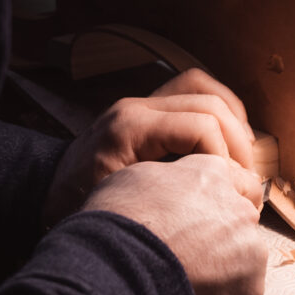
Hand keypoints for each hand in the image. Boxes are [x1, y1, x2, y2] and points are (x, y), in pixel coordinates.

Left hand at [44, 68, 255, 225]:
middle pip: (208, 102)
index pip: (200, 125)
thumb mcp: (122, 208)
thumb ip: (168, 198)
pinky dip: (217, 109)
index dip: (224, 157)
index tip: (229, 188)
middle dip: (236, 139)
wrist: (49, 191)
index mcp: (130, 128)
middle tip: (245, 176)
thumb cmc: (82, 205)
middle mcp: (137, 106)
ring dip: (231, 117)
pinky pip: (192, 91)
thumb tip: (223, 200)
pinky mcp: (148, 107)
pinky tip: (226, 137)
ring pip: (203, 86)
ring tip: (242, 152)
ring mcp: (142, 102)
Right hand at [81, 154, 266, 294]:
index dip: (209, 203)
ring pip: (241, 259)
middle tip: (184, 255)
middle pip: (237, 221)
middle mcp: (239, 207)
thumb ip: (171, 179)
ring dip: (220, 270)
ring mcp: (249, 249)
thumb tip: (175, 189)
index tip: (192, 220)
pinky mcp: (249, 290)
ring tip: (181, 284)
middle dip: (218, 236)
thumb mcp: (135, 178)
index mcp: (213, 173)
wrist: (117, 274)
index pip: (230, 181)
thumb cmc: (116, 224)